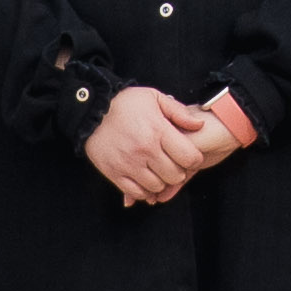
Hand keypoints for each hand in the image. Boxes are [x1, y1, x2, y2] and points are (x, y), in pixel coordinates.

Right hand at [83, 85, 217, 207]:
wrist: (90, 110)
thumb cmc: (125, 103)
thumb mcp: (154, 97)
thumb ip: (179, 112)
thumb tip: (200, 125)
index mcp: (157, 130)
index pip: (189, 158)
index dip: (194, 159)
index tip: (189, 155)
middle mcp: (145, 150)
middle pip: (175, 176)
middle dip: (179, 171)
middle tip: (173, 163)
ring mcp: (129, 164)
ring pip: (157, 187)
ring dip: (161, 181)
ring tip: (158, 170)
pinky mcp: (114, 173)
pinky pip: (136, 192)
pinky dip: (144, 191)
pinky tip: (144, 179)